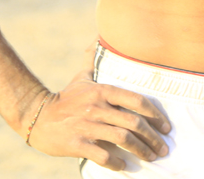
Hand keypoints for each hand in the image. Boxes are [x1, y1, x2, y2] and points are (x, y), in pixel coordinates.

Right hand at [26, 44, 171, 170]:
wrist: (37, 117)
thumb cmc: (66, 98)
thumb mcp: (82, 76)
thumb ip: (94, 59)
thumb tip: (99, 37)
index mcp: (102, 90)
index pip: (136, 100)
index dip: (156, 114)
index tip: (166, 127)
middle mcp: (96, 107)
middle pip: (133, 123)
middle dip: (152, 138)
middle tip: (163, 148)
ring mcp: (86, 125)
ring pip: (122, 139)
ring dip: (141, 151)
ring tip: (151, 158)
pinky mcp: (77, 144)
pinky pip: (103, 156)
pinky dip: (117, 163)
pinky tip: (124, 166)